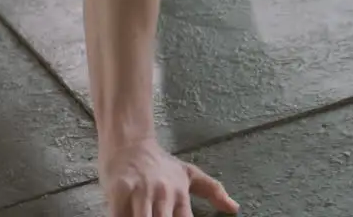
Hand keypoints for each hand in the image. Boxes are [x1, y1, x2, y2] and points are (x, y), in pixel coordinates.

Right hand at [100, 138, 238, 215]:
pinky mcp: (118, 191)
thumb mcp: (189, 174)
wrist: (129, 142)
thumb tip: (235, 208)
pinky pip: (119, 216)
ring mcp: (140, 192)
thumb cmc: (160, 164)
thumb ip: (212, 191)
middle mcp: (163, 193)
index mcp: (180, 193)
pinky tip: (124, 216)